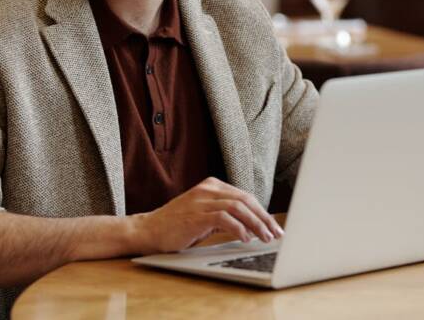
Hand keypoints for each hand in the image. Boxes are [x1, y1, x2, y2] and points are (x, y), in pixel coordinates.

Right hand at [133, 177, 284, 252]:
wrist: (148, 230)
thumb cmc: (177, 225)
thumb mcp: (203, 214)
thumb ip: (224, 213)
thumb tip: (252, 226)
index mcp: (212, 185)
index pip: (244, 196)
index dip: (261, 211)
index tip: (273, 226)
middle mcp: (208, 189)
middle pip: (245, 199)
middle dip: (263, 217)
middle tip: (275, 233)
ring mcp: (202, 200)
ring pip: (238, 207)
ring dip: (255, 223)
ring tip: (265, 238)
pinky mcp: (196, 214)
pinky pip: (224, 218)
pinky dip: (238, 228)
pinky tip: (245, 238)